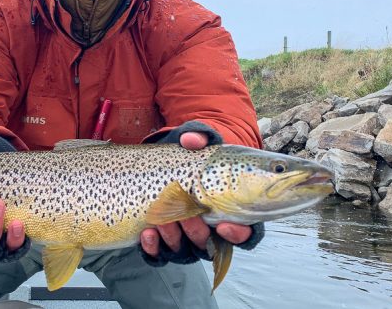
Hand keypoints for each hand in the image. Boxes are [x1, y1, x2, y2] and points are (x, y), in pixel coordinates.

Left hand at [140, 131, 251, 256]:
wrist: (167, 162)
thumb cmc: (193, 153)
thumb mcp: (199, 140)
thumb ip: (200, 136)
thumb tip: (191, 140)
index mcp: (231, 210)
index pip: (245, 234)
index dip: (238, 235)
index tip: (224, 225)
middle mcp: (209, 230)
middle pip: (209, 246)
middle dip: (197, 232)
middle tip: (187, 214)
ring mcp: (185, 237)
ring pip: (184, 252)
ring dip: (173, 239)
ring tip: (160, 220)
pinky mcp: (162, 240)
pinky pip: (159, 255)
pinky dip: (153, 248)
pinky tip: (146, 233)